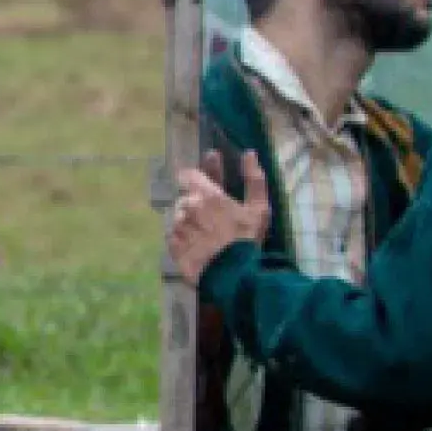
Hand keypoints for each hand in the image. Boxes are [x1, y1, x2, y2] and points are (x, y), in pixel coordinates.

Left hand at [166, 152, 268, 285]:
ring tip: (207, 235)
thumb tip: (249, 153)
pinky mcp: (172, 246)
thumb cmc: (247, 240)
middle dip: (196, 203)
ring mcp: (177, 228)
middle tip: (213, 218)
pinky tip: (198, 246)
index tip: (204, 185)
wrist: (233, 276)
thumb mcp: (259, 208)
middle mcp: (186, 208)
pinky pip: (174, 236)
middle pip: (185, 198)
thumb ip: (253, 178)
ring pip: (178, 217)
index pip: (187, 174)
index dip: (195, 178)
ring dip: (189, 221)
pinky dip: (183, 239)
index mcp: (206, 195)